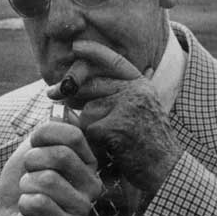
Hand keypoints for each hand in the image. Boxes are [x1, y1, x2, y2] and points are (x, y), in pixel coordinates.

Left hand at [0, 120, 101, 215]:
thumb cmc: (24, 180)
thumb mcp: (34, 148)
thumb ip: (50, 129)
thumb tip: (65, 109)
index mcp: (87, 160)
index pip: (73, 134)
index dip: (44, 134)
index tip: (33, 143)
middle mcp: (92, 182)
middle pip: (61, 155)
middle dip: (32, 160)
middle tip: (29, 172)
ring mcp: (83, 206)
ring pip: (48, 179)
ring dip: (27, 184)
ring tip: (30, 192)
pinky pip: (40, 203)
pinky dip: (25, 204)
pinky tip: (30, 210)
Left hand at [71, 41, 182, 195]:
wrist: (166, 169)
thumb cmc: (149, 144)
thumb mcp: (142, 110)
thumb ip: (121, 94)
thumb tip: (87, 82)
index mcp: (141, 86)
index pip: (116, 62)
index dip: (95, 52)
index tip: (76, 46)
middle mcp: (135, 91)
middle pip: (93, 85)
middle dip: (68, 88)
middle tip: (50, 93)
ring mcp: (126, 107)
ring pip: (88, 110)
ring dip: (88, 127)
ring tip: (106, 142)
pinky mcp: (116, 125)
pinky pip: (89, 129)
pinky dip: (92, 142)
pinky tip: (107, 151)